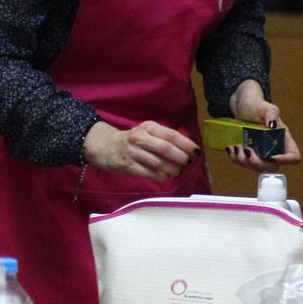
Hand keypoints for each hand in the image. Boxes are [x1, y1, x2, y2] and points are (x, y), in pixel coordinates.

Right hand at [83, 120, 198, 180]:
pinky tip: (164, 176)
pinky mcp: (128, 166)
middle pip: (166, 149)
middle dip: (181, 158)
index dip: (187, 144)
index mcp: (148, 127)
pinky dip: (161, 176)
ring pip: (159, 163)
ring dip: (173, 169)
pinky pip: (150, 173)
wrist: (105, 146)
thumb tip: (189, 149)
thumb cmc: (133, 141)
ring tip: (176, 170)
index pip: (171, 135)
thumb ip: (165, 138)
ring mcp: (133, 152)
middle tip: (187, 163)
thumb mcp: (148, 132)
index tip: (197, 152)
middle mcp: (140, 137)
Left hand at [225, 79, 300, 171]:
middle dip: (258, 163)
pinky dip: (236, 159)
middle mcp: (274, 149)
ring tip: (236, 146)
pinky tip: (231, 148)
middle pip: (273, 167)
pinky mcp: (249, 155)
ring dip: (243, 161)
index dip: (286, 160)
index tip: (272, 156)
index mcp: (283, 138)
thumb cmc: (255, 104)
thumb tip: (273, 124)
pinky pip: (245, 164)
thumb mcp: (263, 106)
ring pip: (256, 167)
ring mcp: (261, 153)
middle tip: (246, 150)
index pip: (293, 156)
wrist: (241, 106)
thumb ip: (271, 112)